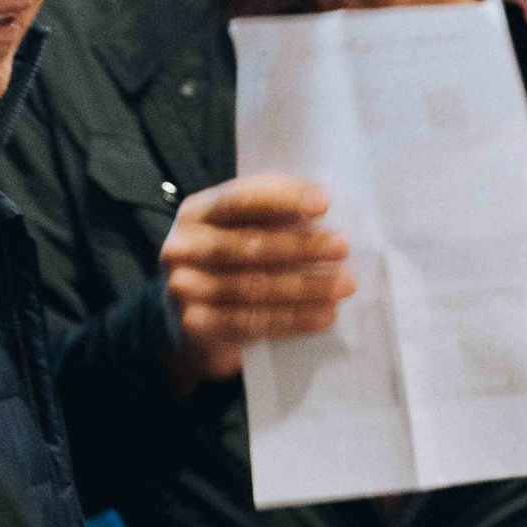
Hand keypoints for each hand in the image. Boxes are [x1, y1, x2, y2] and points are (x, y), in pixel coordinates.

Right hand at [160, 175, 356, 387]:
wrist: (193, 327)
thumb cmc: (229, 268)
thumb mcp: (239, 234)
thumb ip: (268, 220)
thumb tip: (323, 211)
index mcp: (195, 213)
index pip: (241, 199)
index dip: (283, 198)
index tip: (324, 203)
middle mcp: (182, 247)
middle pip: (249, 245)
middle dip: (302, 245)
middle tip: (342, 247)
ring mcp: (185, 289)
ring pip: (254, 287)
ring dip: (306, 286)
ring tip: (343, 284)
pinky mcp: (197, 326)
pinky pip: (253, 322)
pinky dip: (294, 319)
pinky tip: (324, 315)